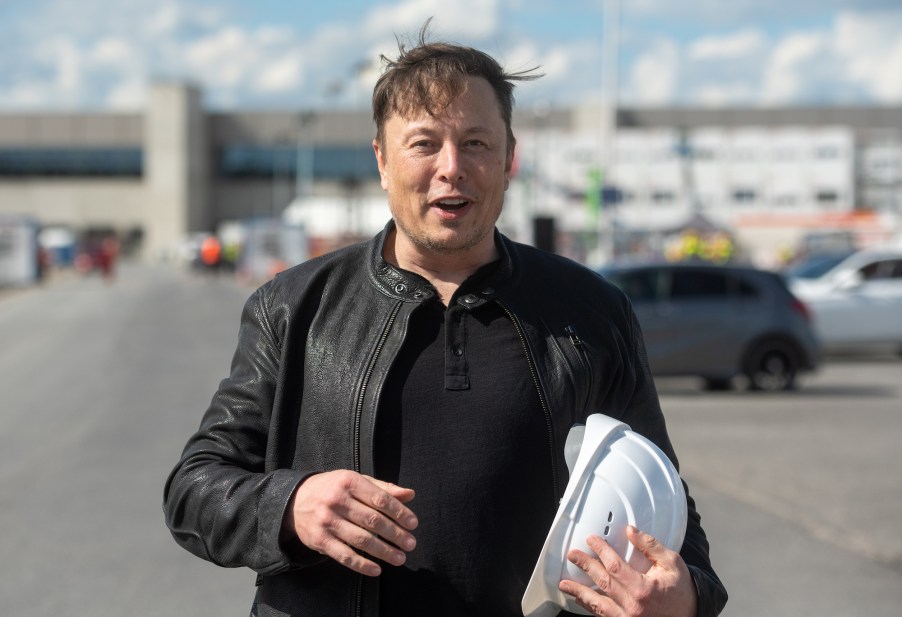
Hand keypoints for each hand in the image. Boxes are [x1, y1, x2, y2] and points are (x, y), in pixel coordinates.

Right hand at [282, 470, 417, 575]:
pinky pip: (344, 556)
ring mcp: (327, 521)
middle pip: (373, 520)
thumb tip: (410, 494)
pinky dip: (362, 565)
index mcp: (349, 482)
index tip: (413, 524)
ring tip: (400, 558)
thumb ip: (383, 488)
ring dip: (384, 551)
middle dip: (395, 534)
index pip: (380, 499)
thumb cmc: (334, 489)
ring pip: (361, 539)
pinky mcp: (320, 540)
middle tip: (410, 543)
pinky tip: (377, 569)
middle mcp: (337, 500)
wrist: (296, 499)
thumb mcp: (356, 481)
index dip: (399, 512)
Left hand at [559, 526, 697, 616]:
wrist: (689, 614)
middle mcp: (633, 607)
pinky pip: (603, 616)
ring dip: (579, 593)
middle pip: (602, 583)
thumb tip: (631, 531)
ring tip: (564, 584)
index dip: (600, 551)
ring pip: (598, 604)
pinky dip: (590, 607)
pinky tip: (581, 600)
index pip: (614, 566)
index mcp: (643, 589)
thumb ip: (650, 546)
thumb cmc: (681, 590)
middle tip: (573, 556)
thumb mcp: (671, 563)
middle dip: (585, 566)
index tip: (592, 540)